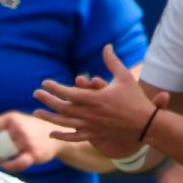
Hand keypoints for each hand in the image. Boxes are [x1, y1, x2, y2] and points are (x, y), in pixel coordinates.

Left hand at [0, 111, 64, 172]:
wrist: (54, 135)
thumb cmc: (29, 128)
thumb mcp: (12, 122)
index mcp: (12, 118)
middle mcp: (19, 128)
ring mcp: (26, 141)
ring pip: (4, 153)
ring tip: (0, 157)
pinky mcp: (33, 154)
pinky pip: (17, 163)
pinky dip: (8, 166)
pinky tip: (4, 165)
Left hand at [33, 45, 165, 158]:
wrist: (146, 124)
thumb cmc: (136, 99)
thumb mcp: (125, 76)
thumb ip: (112, 61)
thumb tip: (107, 46)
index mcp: (95, 98)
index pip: (69, 93)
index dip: (55, 88)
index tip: (45, 83)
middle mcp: (90, 113)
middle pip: (62, 107)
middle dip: (47, 100)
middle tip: (36, 94)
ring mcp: (91, 126)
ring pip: (65, 123)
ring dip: (49, 117)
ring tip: (37, 112)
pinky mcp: (95, 135)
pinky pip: (75, 137)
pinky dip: (62, 135)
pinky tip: (52, 133)